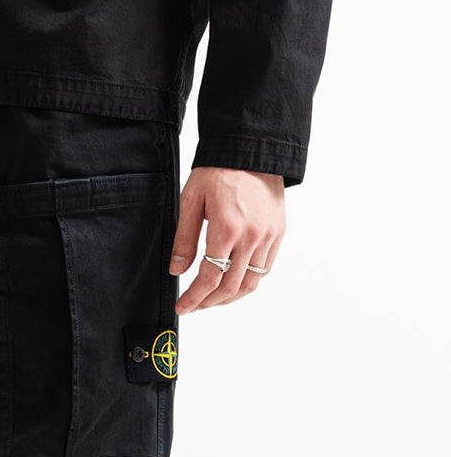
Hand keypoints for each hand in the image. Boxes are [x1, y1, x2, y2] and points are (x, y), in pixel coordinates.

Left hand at [169, 167, 285, 313]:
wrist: (251, 149)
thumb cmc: (219, 170)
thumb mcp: (191, 200)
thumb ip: (184, 239)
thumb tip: (177, 269)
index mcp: (227, 229)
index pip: (209, 278)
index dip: (194, 298)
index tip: (183, 306)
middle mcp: (252, 236)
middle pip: (230, 287)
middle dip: (209, 302)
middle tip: (194, 306)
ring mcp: (268, 236)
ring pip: (250, 283)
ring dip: (230, 297)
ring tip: (212, 299)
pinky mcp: (278, 233)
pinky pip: (264, 269)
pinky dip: (248, 282)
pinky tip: (233, 283)